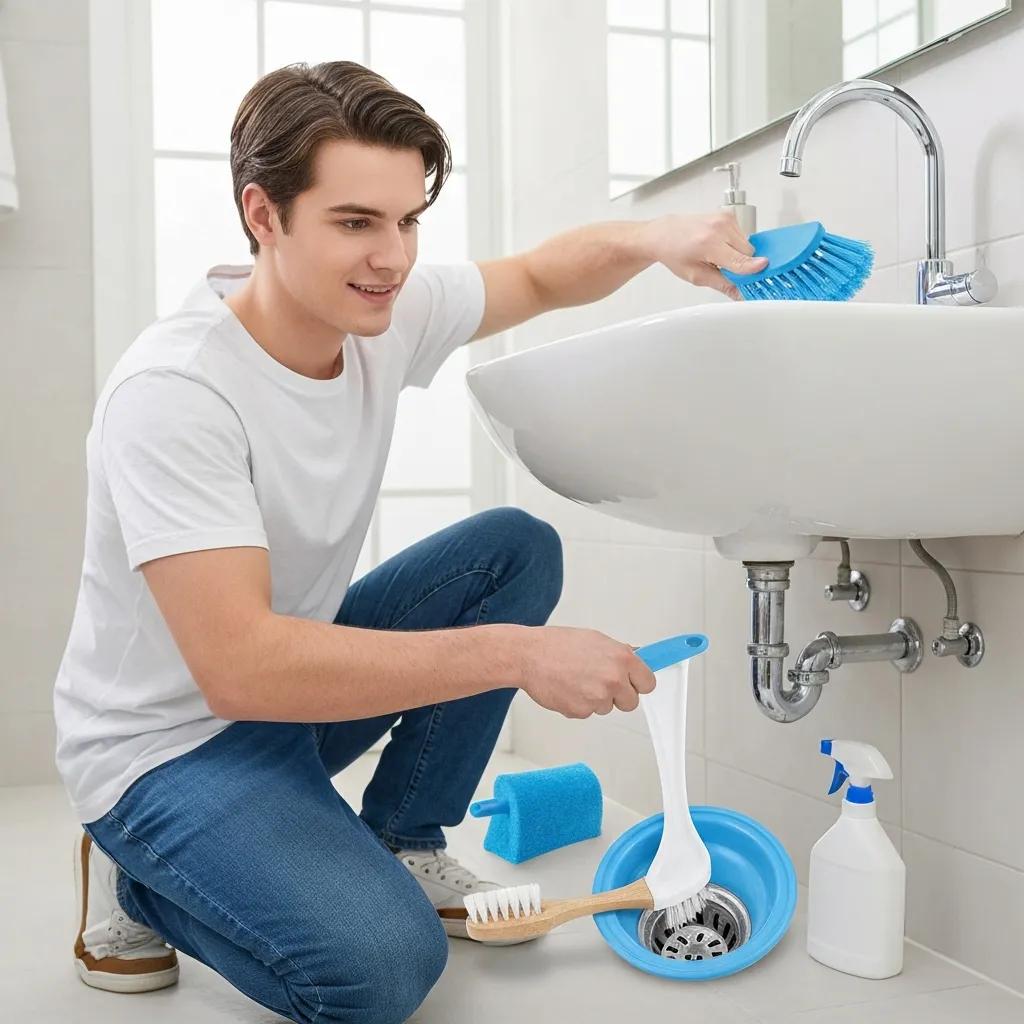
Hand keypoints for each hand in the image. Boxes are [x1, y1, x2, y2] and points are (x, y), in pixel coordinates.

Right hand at [517, 625, 656, 718]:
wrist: (529, 655)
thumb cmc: (558, 644)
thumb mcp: (596, 640)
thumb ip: (618, 653)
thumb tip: (637, 658)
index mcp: (621, 658)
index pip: (648, 683)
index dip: (638, 683)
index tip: (631, 683)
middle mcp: (613, 679)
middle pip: (631, 702)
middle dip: (618, 696)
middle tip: (600, 682)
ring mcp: (597, 698)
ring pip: (607, 708)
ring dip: (596, 699)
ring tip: (577, 680)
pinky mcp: (581, 711)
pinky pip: (588, 712)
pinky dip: (579, 704)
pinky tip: (567, 688)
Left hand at [643, 211, 767, 300]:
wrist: (664, 234)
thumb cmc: (675, 253)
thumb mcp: (696, 276)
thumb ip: (723, 284)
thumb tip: (741, 293)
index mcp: (708, 244)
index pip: (740, 260)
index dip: (753, 268)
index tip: (764, 271)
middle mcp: (718, 228)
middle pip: (748, 253)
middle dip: (741, 264)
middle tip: (723, 268)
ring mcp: (724, 218)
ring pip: (747, 244)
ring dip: (737, 253)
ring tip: (717, 255)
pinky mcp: (728, 214)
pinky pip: (742, 234)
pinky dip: (734, 243)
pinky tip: (719, 245)